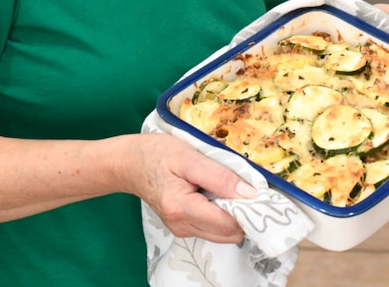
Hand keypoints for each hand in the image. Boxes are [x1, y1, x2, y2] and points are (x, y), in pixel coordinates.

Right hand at [128, 133, 255, 242]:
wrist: (130, 163)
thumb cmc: (157, 154)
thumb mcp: (189, 157)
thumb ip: (220, 176)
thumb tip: (249, 193)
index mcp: (182, 208)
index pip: (229, 224)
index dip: (248, 210)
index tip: (258, 192)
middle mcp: (182, 226)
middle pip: (229, 234)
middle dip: (243, 214)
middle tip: (246, 188)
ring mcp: (181, 229)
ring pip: (223, 234)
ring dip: (233, 215)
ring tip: (230, 188)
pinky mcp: (183, 227)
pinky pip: (212, 228)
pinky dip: (222, 214)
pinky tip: (217, 194)